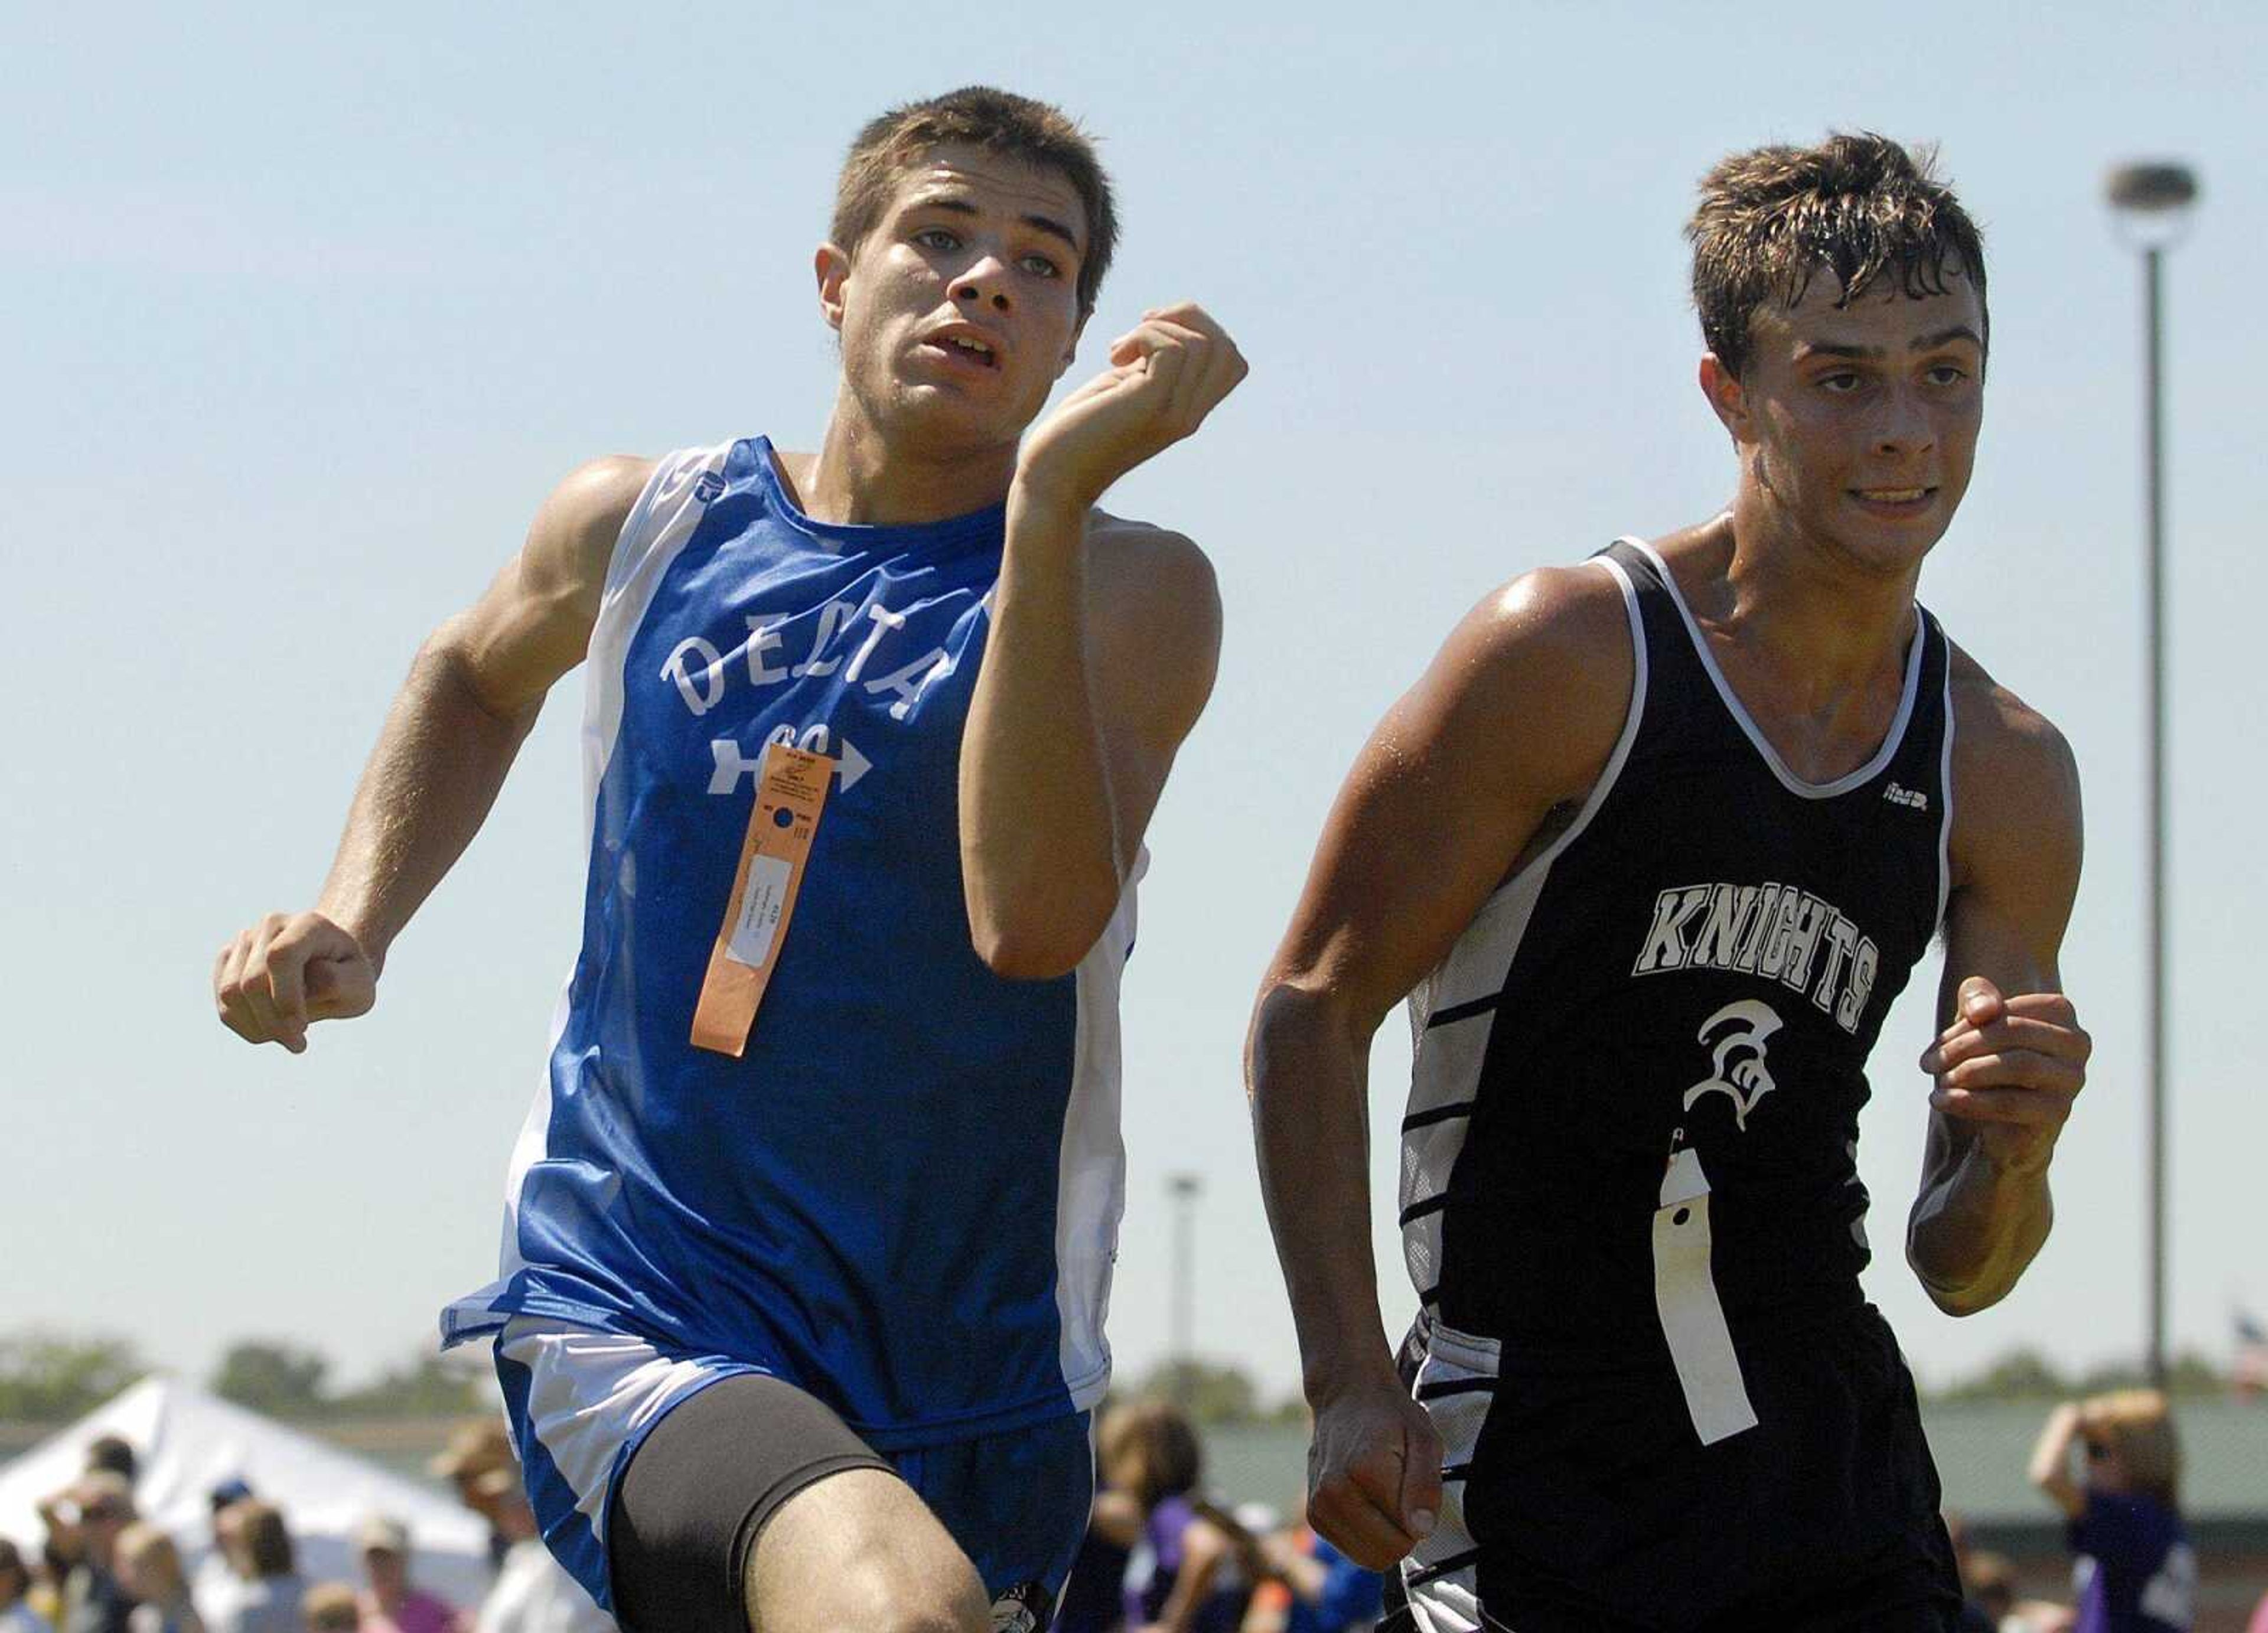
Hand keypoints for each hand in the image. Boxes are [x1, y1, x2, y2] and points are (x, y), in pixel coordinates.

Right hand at [214, 911, 377, 1051]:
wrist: (330, 963)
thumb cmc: (347, 976)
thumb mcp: (360, 984)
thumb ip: (336, 983)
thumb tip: (304, 987)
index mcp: (309, 924)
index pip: (282, 957)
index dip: (285, 997)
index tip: (301, 1029)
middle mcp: (272, 925)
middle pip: (252, 982)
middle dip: (273, 1022)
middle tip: (298, 1043)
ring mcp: (245, 940)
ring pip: (231, 995)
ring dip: (259, 1027)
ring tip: (287, 1034)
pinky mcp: (228, 960)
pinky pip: (225, 1004)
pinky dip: (246, 1025)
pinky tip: (272, 1028)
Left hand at [1013, 302, 1245, 512]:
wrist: (1053, 478)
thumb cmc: (1078, 430)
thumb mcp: (1126, 386)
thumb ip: (1154, 363)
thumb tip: (1169, 323)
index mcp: (1188, 410)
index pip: (1232, 361)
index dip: (1200, 328)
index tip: (1153, 330)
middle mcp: (1189, 416)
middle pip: (1226, 348)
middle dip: (1187, 317)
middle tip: (1141, 326)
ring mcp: (1174, 414)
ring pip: (1201, 345)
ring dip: (1158, 328)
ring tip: (1121, 349)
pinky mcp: (1150, 408)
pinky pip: (1170, 350)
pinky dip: (1142, 336)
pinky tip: (1113, 356)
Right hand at [1304, 1374, 1442, 1571]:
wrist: (1346, 1397)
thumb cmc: (1391, 1417)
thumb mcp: (1425, 1439)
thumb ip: (1426, 1486)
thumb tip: (1420, 1530)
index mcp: (1364, 1470)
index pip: (1407, 1534)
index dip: (1420, 1517)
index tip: (1411, 1483)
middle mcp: (1333, 1491)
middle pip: (1387, 1553)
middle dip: (1403, 1532)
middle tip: (1401, 1493)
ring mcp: (1318, 1506)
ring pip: (1370, 1558)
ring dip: (1385, 1535)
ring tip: (1382, 1495)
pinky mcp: (1313, 1516)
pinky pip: (1354, 1552)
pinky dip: (1367, 1536)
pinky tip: (1366, 1502)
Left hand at [1920, 976, 2089, 1175]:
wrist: (2000, 1118)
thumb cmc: (1988, 1056)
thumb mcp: (1975, 1019)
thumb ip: (1977, 997)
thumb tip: (1984, 1010)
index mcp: (2060, 1010)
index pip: (2008, 1008)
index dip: (1966, 1024)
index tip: (1938, 1042)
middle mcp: (2076, 1042)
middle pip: (2013, 1033)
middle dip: (1963, 1047)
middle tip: (1928, 1063)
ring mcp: (2072, 1078)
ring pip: (2018, 1066)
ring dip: (1967, 1073)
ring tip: (1938, 1082)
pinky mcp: (2059, 1111)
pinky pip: (2012, 1103)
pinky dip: (1971, 1100)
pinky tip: (1942, 1101)